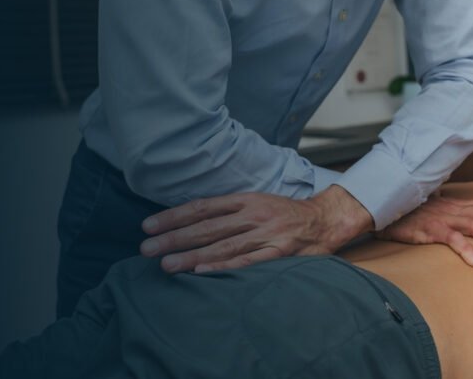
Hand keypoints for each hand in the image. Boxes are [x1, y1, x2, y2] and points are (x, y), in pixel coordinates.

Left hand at [139, 186, 372, 273]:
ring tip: (166, 265)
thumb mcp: (257, 202)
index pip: (202, 207)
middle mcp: (252, 214)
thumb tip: (190, 222)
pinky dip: (224, 266)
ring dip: (191, 255)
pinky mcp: (278, 252)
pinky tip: (202, 272)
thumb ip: (228, 211)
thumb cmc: (285, 214)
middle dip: (174, 238)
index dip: (174, 216)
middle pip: (206, 227)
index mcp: (245, 199)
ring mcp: (265, 233)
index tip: (148, 225)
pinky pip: (247, 261)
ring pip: (222, 245)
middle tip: (146, 248)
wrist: (326, 220)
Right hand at [376, 192, 472, 267]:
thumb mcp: (429, 206)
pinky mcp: (431, 231)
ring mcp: (444, 219)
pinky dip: (467, 251)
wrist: (380, 206)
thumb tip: (447, 201)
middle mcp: (455, 210)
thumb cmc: (404, 209)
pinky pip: (453, 241)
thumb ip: (443, 207)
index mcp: (456, 205)